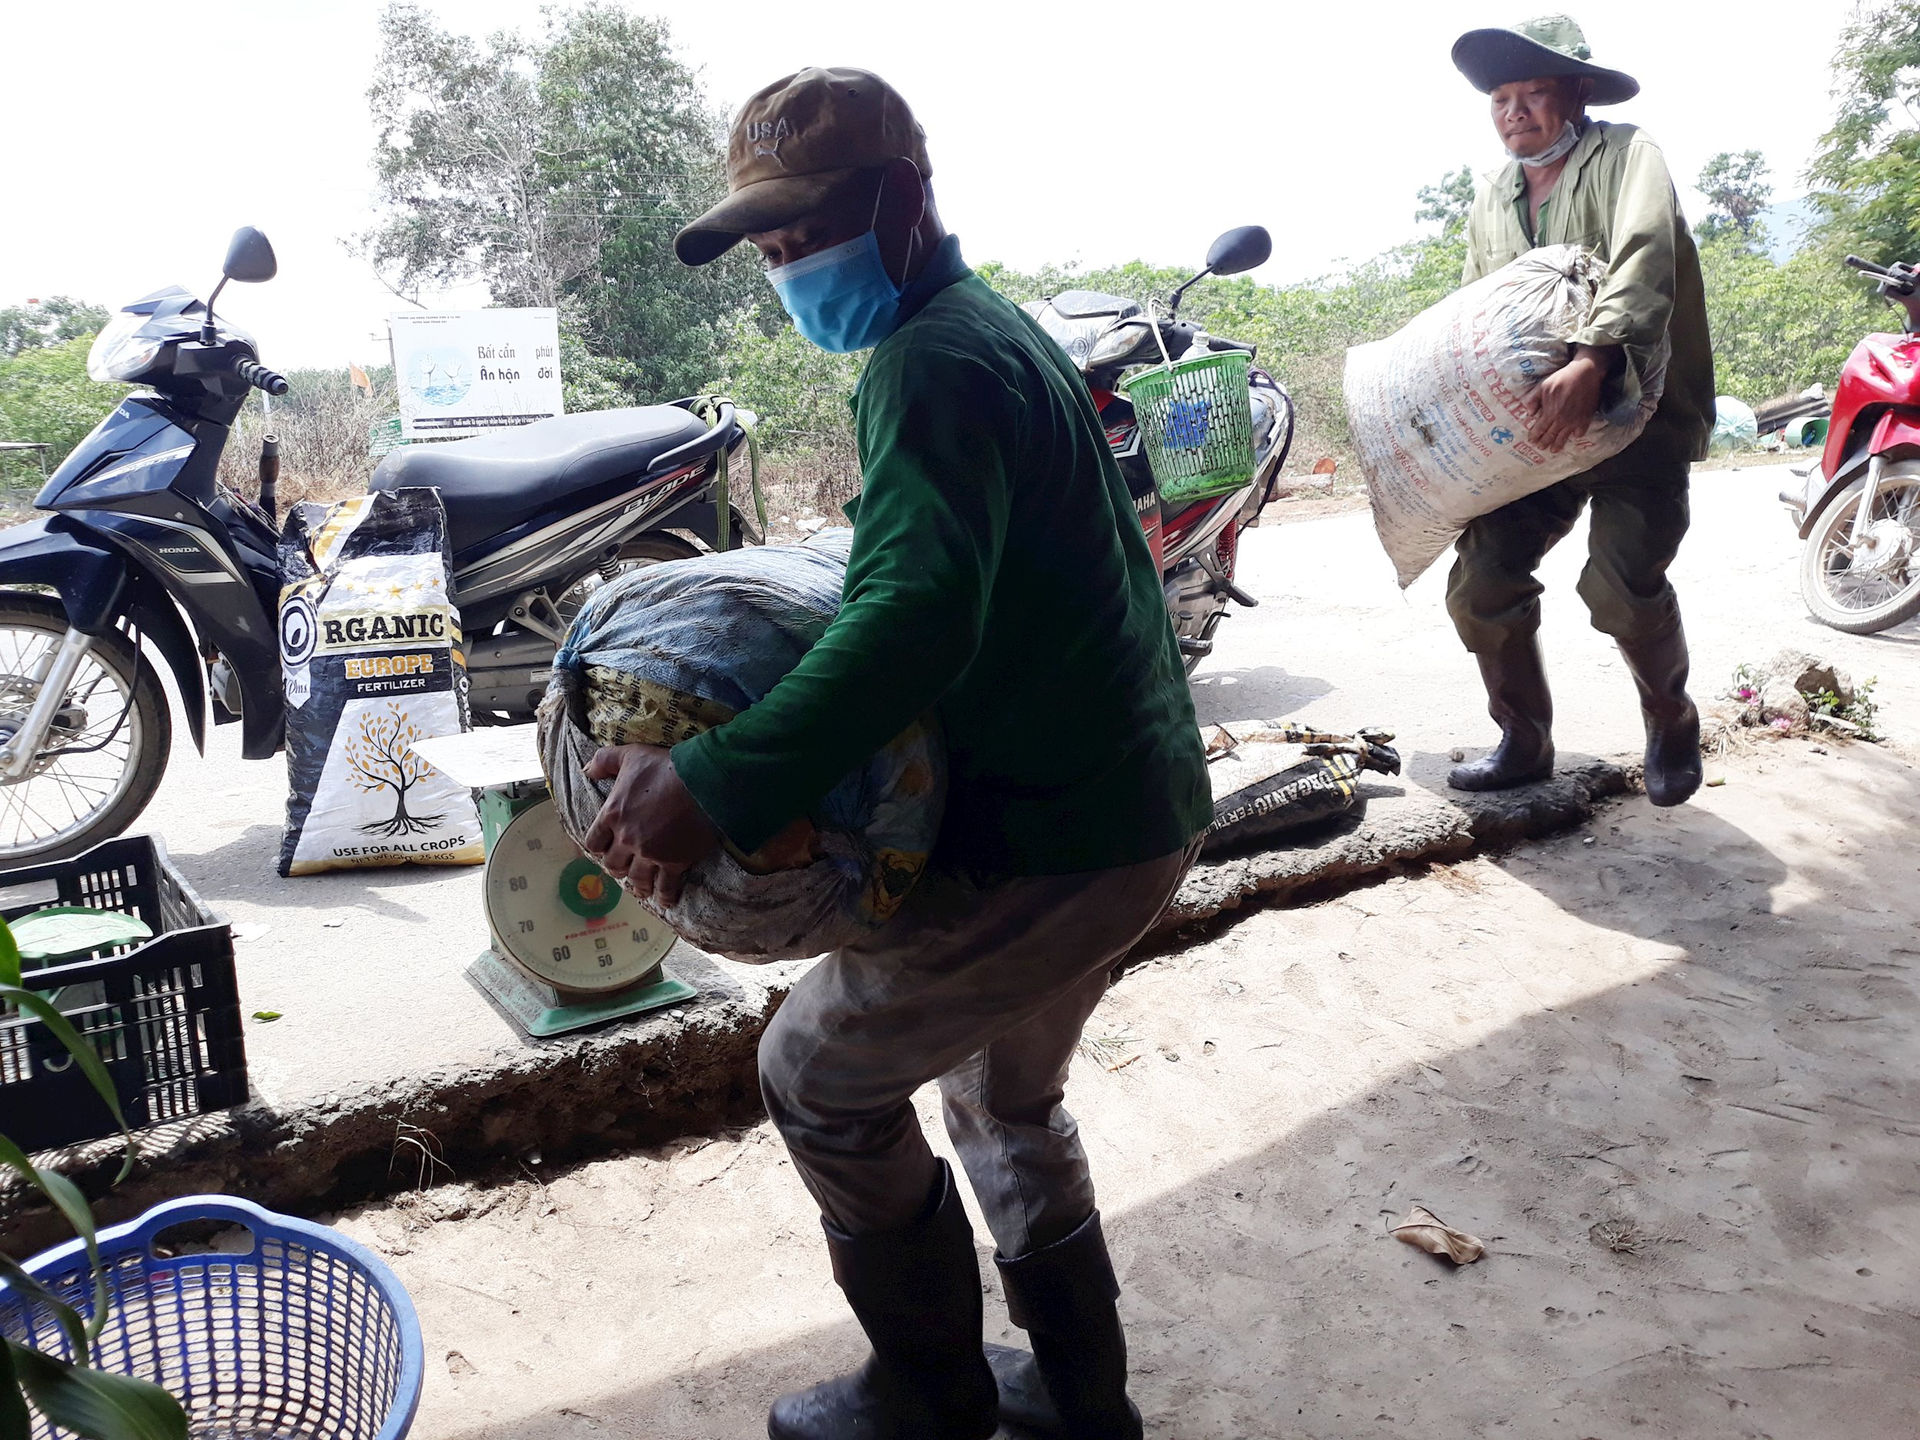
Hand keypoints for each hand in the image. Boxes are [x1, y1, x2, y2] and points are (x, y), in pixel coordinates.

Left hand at [582, 744, 719, 907]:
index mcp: (612, 814)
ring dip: (638, 885)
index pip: (594, 842)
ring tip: (642, 888)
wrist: (703, 781)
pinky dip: (664, 896)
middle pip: (613, 865)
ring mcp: (650, 853)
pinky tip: (665, 900)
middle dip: (618, 867)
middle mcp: (627, 839)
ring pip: (637, 880)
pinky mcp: (674, 862)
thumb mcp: (631, 755)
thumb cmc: (666, 767)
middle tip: (625, 867)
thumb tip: (586, 771)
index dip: (600, 847)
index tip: (606, 848)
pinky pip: (666, 887)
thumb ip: (604, 761)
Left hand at [1522, 346, 1614, 453]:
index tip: (1531, 440)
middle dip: (1544, 443)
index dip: (1534, 436)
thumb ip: (1533, 400)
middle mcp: (1562, 420)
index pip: (1539, 429)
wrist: (1585, 373)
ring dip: (1558, 445)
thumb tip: (1529, 413)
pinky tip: (1574, 435)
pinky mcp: (1586, 418)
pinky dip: (1576, 435)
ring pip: (1564, 437)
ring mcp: (1574, 421)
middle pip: (1551, 436)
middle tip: (1540, 447)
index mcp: (1550, 413)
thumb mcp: (1543, 386)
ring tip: (1554, 450)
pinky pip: (1580, 432)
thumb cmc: (1562, 378)